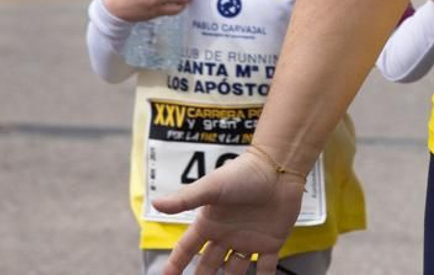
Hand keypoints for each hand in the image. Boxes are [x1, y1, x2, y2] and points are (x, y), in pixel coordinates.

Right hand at [153, 149, 302, 274]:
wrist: (278, 168)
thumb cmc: (244, 173)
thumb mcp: (212, 187)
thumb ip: (185, 199)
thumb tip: (156, 203)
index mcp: (210, 223)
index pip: (186, 249)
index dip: (175, 264)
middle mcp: (227, 234)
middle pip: (208, 265)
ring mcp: (248, 240)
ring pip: (235, 270)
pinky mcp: (270, 241)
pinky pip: (266, 267)